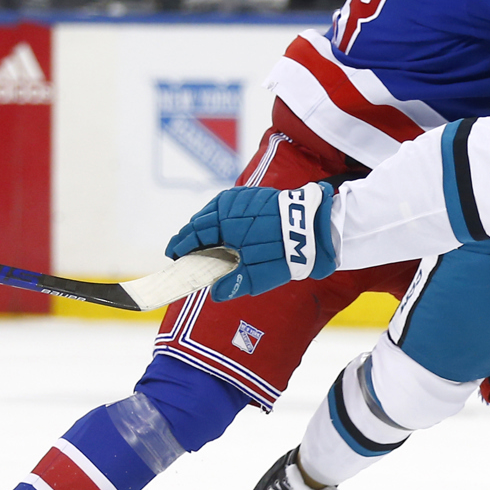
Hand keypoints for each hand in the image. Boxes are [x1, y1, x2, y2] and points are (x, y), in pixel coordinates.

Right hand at [165, 182, 336, 300]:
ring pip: (213, 211)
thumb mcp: (259, 275)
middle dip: (189, 236)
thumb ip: (234, 284)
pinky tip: (222, 227)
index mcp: (225, 223)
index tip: (173, 256)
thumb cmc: (286, 252)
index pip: (193, 234)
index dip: (181, 246)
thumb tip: (216, 293)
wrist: (317, 228)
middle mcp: (230, 206)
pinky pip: (228, 205)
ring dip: (203, 225)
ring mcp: (243, 198)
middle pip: (200, 221)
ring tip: (199, 241)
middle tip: (181, 250)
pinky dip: (219, 216)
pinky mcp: (255, 196)